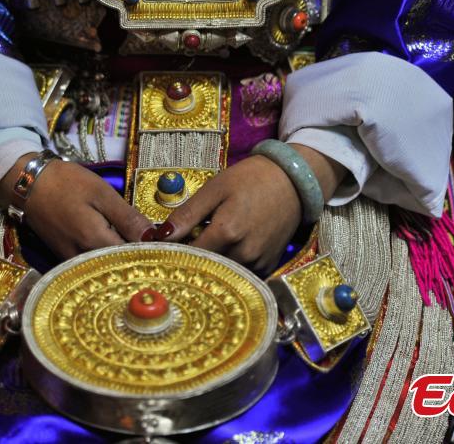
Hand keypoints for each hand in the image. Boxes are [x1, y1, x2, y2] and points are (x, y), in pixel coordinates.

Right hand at [0, 154, 153, 258]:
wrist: (28, 185)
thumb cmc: (66, 184)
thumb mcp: (101, 194)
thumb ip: (127, 218)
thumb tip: (155, 236)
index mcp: (95, 242)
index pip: (133, 258)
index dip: (152, 253)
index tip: (169, 247)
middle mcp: (84, 259)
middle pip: (120, 267)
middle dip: (140, 260)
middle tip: (160, 250)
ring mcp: (73, 262)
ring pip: (107, 268)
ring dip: (125, 261)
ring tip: (143, 249)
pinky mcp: (66, 258)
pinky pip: (93, 264)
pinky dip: (108, 259)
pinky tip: (119, 247)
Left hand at [153, 144, 345, 274]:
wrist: (292, 181)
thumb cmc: (251, 179)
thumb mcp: (215, 189)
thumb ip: (187, 215)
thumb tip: (160, 236)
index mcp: (227, 232)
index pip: (188, 255)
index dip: (173, 252)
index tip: (163, 248)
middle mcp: (244, 253)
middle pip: (205, 268)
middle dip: (191, 260)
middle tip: (184, 245)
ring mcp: (258, 262)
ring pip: (223, 273)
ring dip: (211, 264)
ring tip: (207, 244)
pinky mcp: (268, 266)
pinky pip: (241, 274)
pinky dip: (230, 265)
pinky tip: (227, 248)